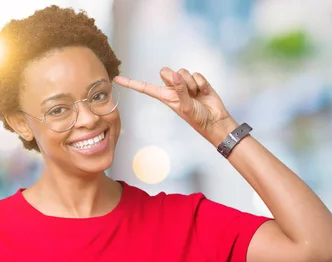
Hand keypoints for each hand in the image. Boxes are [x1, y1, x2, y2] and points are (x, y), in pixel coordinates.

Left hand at [113, 67, 238, 145]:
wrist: (216, 120)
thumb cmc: (198, 119)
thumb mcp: (185, 107)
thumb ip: (179, 90)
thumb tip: (176, 74)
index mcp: (165, 97)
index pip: (145, 88)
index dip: (131, 83)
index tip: (116, 79)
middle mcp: (173, 89)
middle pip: (166, 72)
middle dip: (176, 79)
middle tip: (185, 92)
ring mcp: (185, 84)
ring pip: (183, 71)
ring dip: (190, 84)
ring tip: (197, 95)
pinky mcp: (197, 81)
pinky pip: (196, 74)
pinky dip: (201, 84)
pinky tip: (204, 92)